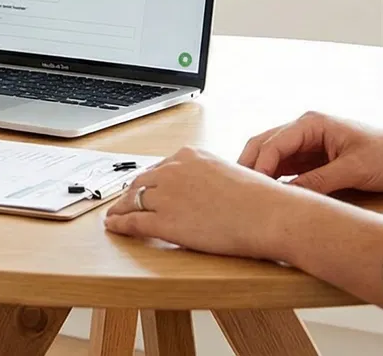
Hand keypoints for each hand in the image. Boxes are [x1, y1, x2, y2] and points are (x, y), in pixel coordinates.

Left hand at [104, 147, 303, 258]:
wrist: (268, 215)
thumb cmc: (260, 198)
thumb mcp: (230, 173)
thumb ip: (209, 178)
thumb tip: (204, 190)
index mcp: (190, 156)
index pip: (160, 167)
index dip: (149, 181)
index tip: (144, 188)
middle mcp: (173, 171)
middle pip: (141, 182)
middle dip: (131, 193)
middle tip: (124, 202)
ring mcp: (166, 195)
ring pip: (132, 200)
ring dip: (121, 208)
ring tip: (114, 216)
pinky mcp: (164, 221)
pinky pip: (133, 221)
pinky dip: (119, 224)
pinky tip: (114, 226)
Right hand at [238, 111, 382, 194]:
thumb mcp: (354, 170)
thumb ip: (319, 181)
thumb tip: (288, 195)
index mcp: (312, 123)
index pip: (273, 143)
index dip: (260, 167)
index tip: (253, 190)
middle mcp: (305, 130)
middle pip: (264, 145)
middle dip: (250, 166)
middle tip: (239, 192)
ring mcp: (308, 145)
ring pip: (271, 157)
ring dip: (260, 174)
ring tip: (249, 196)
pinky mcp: (313, 160)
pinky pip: (285, 169)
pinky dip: (274, 180)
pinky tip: (270, 196)